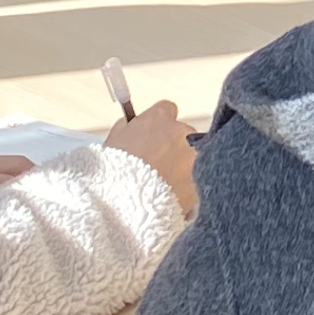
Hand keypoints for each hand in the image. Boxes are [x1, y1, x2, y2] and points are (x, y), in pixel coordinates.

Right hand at [103, 97, 200, 217]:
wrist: (127, 205)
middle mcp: (182, 132)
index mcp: (159, 118)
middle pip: (184, 134)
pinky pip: (197, 181)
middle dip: (174, 146)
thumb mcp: (113, 141)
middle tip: (159, 165)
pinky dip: (188, 187)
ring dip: (184, 167)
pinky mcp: (201, 181)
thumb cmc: (114, 171)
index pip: (167, 109)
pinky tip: (172, 198)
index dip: (160, 124)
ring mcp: (195, 156)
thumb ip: (126, 128)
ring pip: (193, 157)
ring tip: (165, 185)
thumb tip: (131, 125)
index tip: (155, 135)